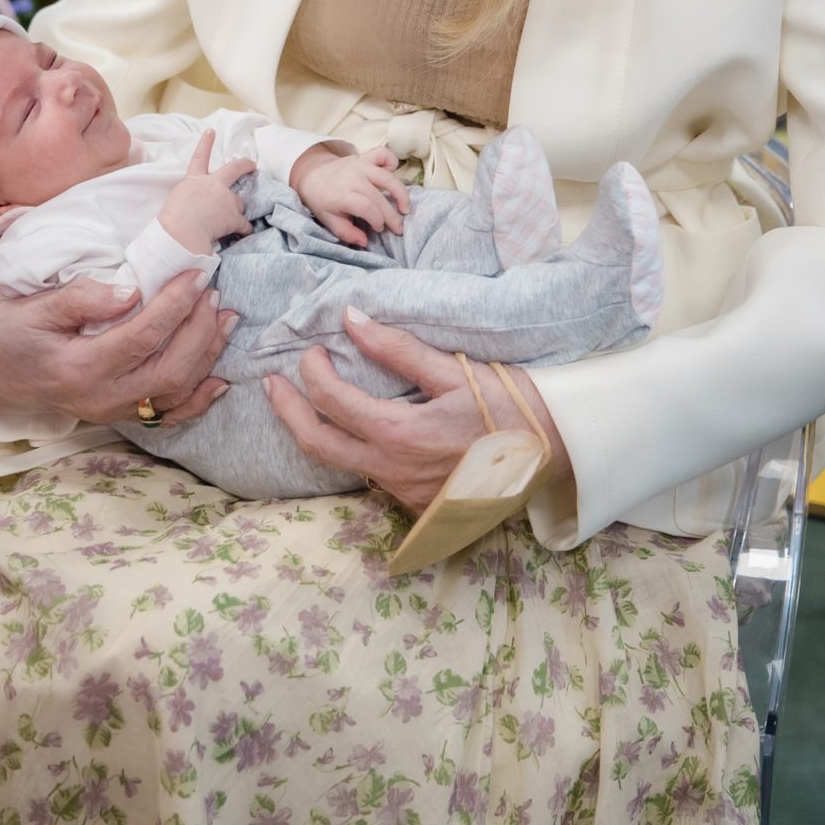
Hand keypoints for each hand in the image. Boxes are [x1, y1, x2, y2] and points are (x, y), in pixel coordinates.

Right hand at [0, 265, 237, 428]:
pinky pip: (165, 416)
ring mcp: (111, 411)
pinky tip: (219, 380)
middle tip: (214, 294)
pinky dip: (198, 400)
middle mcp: (101, 398)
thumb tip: (132, 291)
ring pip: (174, 393)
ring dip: (207, 357)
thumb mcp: (36, 307)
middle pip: (170, 371)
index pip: (142, 337)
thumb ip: (83, 299)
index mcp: (80, 369)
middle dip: (200, 332)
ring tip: (226, 320)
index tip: (196, 275)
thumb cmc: (6, 331)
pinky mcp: (116, 414)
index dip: (175, 305)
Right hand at [159, 129, 255, 255]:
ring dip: (236, 212)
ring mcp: (226, 200)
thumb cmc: (172, 220)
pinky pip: (244, 224)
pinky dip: (244, 230)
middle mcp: (213, 185)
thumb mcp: (178, 200)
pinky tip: (244, 233)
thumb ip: (191, 197)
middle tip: (252, 165)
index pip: (199, 158)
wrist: (181, 232)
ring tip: (227, 224)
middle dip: (245, 165)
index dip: (205, 144)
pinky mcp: (233, 216)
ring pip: (238, 204)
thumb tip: (199, 208)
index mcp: (194, 181)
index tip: (211, 131)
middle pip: (233, 170)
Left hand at [263, 310, 570, 513]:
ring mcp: (403, 494)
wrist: (554, 456)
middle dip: (286, 411)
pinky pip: (370, 477)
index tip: (313, 350)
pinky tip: (352, 429)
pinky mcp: (416, 506)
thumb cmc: (510, 407)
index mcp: (401, 434)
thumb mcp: (456, 370)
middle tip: (270, 384)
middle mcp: (394, 471)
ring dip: (314, 432)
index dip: (312, 372)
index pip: (332, 402)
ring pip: (340, 465)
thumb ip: (398, 348)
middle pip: (316, 444)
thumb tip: (352, 318)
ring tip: (301, 403)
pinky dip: (351, 450)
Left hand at [293, 144, 408, 246]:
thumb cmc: (322, 200)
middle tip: (398, 229)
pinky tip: (393, 175)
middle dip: (391, 216)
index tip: (379, 229)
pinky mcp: (365, 157)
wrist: (312, 175)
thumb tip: (364, 241)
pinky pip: (383, 154)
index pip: (366, 208)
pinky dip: (392, 162)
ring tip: (405, 208)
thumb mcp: (328, 220)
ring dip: (401, 193)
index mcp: (341, 194)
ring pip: (387, 177)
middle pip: (379, 198)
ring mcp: (360, 165)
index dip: (377, 220)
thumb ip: (346, 232)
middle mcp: (353, 178)